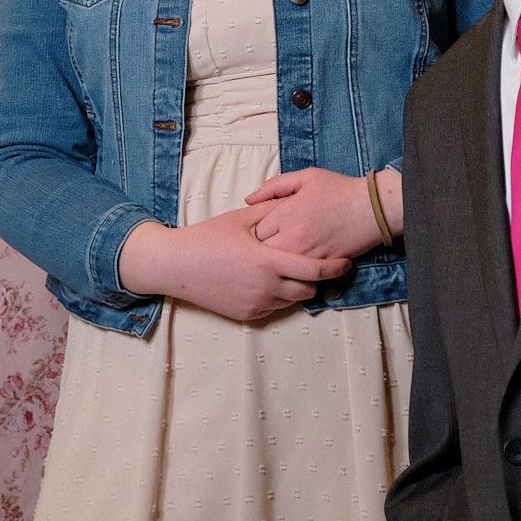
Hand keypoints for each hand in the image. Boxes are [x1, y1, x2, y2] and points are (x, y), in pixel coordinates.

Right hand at [118, 206, 351, 322]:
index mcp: (267, 262)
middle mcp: (266, 288)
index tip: (345, 263)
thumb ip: (274, 213)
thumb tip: (298, 205)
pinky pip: (275, 308)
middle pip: (309, 290)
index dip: (335, 268)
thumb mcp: (242, 219)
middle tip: (314, 263)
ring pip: (293, 301)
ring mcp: (256, 304)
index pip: (314, 270)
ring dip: (296, 288)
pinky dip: (278, 296)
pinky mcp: (247, 316)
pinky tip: (267, 280)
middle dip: (315, 278)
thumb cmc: (208, 237)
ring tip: (287, 271)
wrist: (176, 266)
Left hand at [245, 168, 385, 260]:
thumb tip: (249, 199)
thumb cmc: (339, 190)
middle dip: (260, 253)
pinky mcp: (321, 266)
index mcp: (285, 213)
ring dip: (276, 265)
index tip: (259, 233)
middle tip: (265, 249)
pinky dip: (296, 274)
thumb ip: (274, 186)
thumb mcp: (305, 177)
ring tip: (278, 260)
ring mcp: (307, 254)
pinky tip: (296, 268)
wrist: (372, 208)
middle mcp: (293, 236)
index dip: (254, 234)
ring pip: (279, 269)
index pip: (254, 232)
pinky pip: (300, 276)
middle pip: (262, 254)